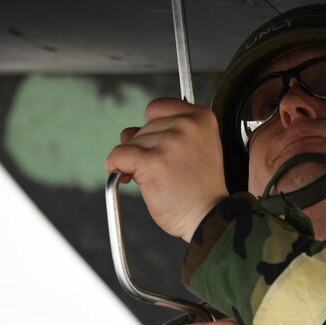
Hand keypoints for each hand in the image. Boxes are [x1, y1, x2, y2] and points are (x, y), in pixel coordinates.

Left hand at [107, 98, 228, 241]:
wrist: (208, 217)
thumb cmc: (200, 189)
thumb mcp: (195, 149)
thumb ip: (166, 132)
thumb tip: (127, 133)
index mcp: (202, 118)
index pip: (159, 107)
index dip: (153, 127)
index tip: (158, 146)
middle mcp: (188, 125)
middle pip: (143, 126)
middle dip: (145, 149)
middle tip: (162, 171)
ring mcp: (170, 142)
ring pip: (130, 142)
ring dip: (134, 161)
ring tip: (156, 179)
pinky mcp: (152, 161)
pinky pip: (119, 155)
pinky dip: (116, 167)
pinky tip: (129, 178)